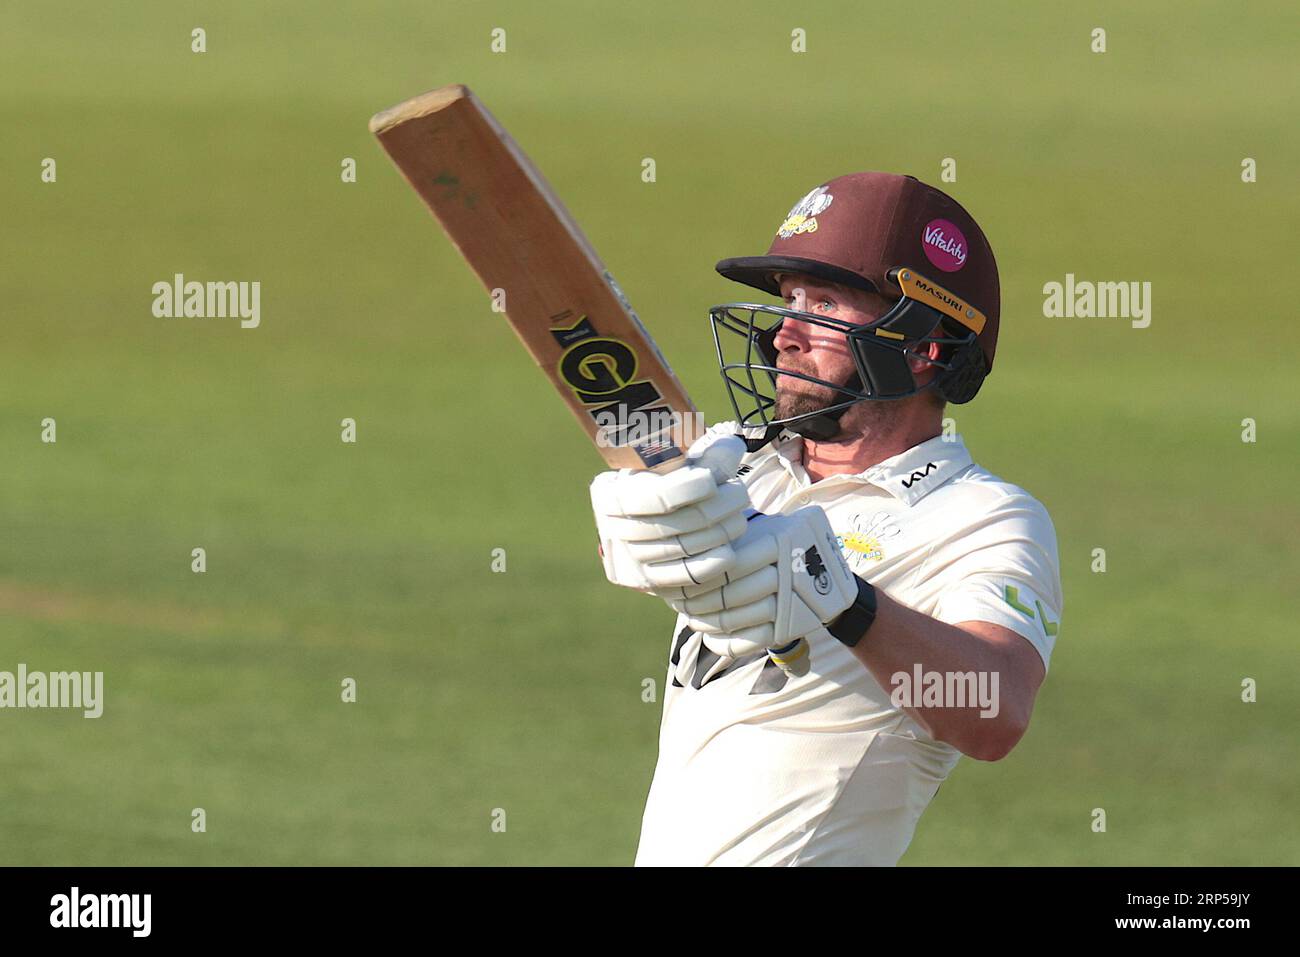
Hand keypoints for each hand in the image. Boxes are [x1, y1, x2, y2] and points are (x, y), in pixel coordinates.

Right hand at [590, 432, 750, 593]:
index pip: (655, 495)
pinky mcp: (649, 582)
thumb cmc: (673, 479)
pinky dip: (708, 565)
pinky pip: (681, 577)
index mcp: (612, 494)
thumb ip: (708, 454)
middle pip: (673, 523)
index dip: (689, 488)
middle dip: (715, 509)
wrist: (660, 516)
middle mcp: (613, 529)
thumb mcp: (683, 461)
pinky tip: (730, 552)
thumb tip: (734, 448)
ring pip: (681, 549)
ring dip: (719, 533)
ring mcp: (629, 559)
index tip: (715, 480)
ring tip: (740, 518)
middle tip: (741, 495)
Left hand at [666, 507, 858, 658]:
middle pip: (729, 593)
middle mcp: (787, 568)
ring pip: (737, 618)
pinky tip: (710, 637)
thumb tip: (681, 547)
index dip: (699, 576)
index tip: (679, 579)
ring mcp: (791, 600)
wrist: (829, 576)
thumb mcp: (763, 528)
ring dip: (708, 622)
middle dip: (698, 601)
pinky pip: (751, 641)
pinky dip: (726, 643)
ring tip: (691, 617)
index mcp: (777, 539)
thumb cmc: (782, 546)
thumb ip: (730, 536)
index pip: (726, 565)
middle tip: (678, 602)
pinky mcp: (790, 626)